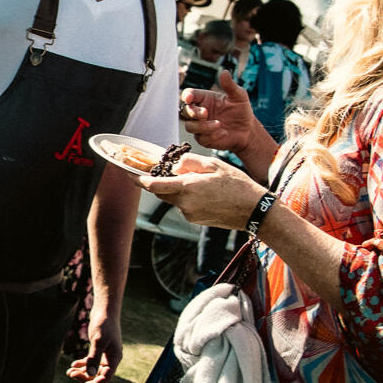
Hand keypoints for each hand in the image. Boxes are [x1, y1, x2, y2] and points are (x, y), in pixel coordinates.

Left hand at [67, 308, 122, 382]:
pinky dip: (83, 364)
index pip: (106, 377)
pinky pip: (91, 361)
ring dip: (82, 371)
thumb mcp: (98, 341)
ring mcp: (106, 354)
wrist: (105, 310)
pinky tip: (73, 364)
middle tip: (71, 374)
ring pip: (94, 369)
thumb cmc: (104, 324)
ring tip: (69, 372)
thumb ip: (94, 358)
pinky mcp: (100, 349)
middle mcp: (111, 358)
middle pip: (98, 374)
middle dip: (85, 376)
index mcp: (115, 358)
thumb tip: (90, 374)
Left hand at [140, 155, 262, 227]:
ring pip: (173, 198)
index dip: (138, 179)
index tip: (128, 172)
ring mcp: (190, 214)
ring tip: (199, 180)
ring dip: (177, 188)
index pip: (153, 185)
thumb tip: (174, 166)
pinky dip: (187, 197)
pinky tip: (206, 192)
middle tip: (163, 171)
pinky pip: (184, 205)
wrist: (253, 210)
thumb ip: (190, 163)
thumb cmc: (237, 185)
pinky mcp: (195, 220)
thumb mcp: (214, 165)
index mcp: (187, 188)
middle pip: (161, 192)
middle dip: (158, 181)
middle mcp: (185, 204)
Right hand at [181, 70, 261, 152]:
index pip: (189, 95)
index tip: (189, 98)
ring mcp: (200, 126)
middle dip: (193, 113)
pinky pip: (201, 138)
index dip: (186, 96)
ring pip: (190, 126)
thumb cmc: (241, 111)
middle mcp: (199, 112)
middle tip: (206, 113)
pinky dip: (212, 136)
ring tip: (219, 125)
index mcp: (204, 99)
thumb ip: (230, 85)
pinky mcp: (204, 139)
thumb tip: (224, 72)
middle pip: (185, 111)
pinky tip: (223, 133)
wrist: (247, 130)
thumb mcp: (239, 96)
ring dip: (203, 126)